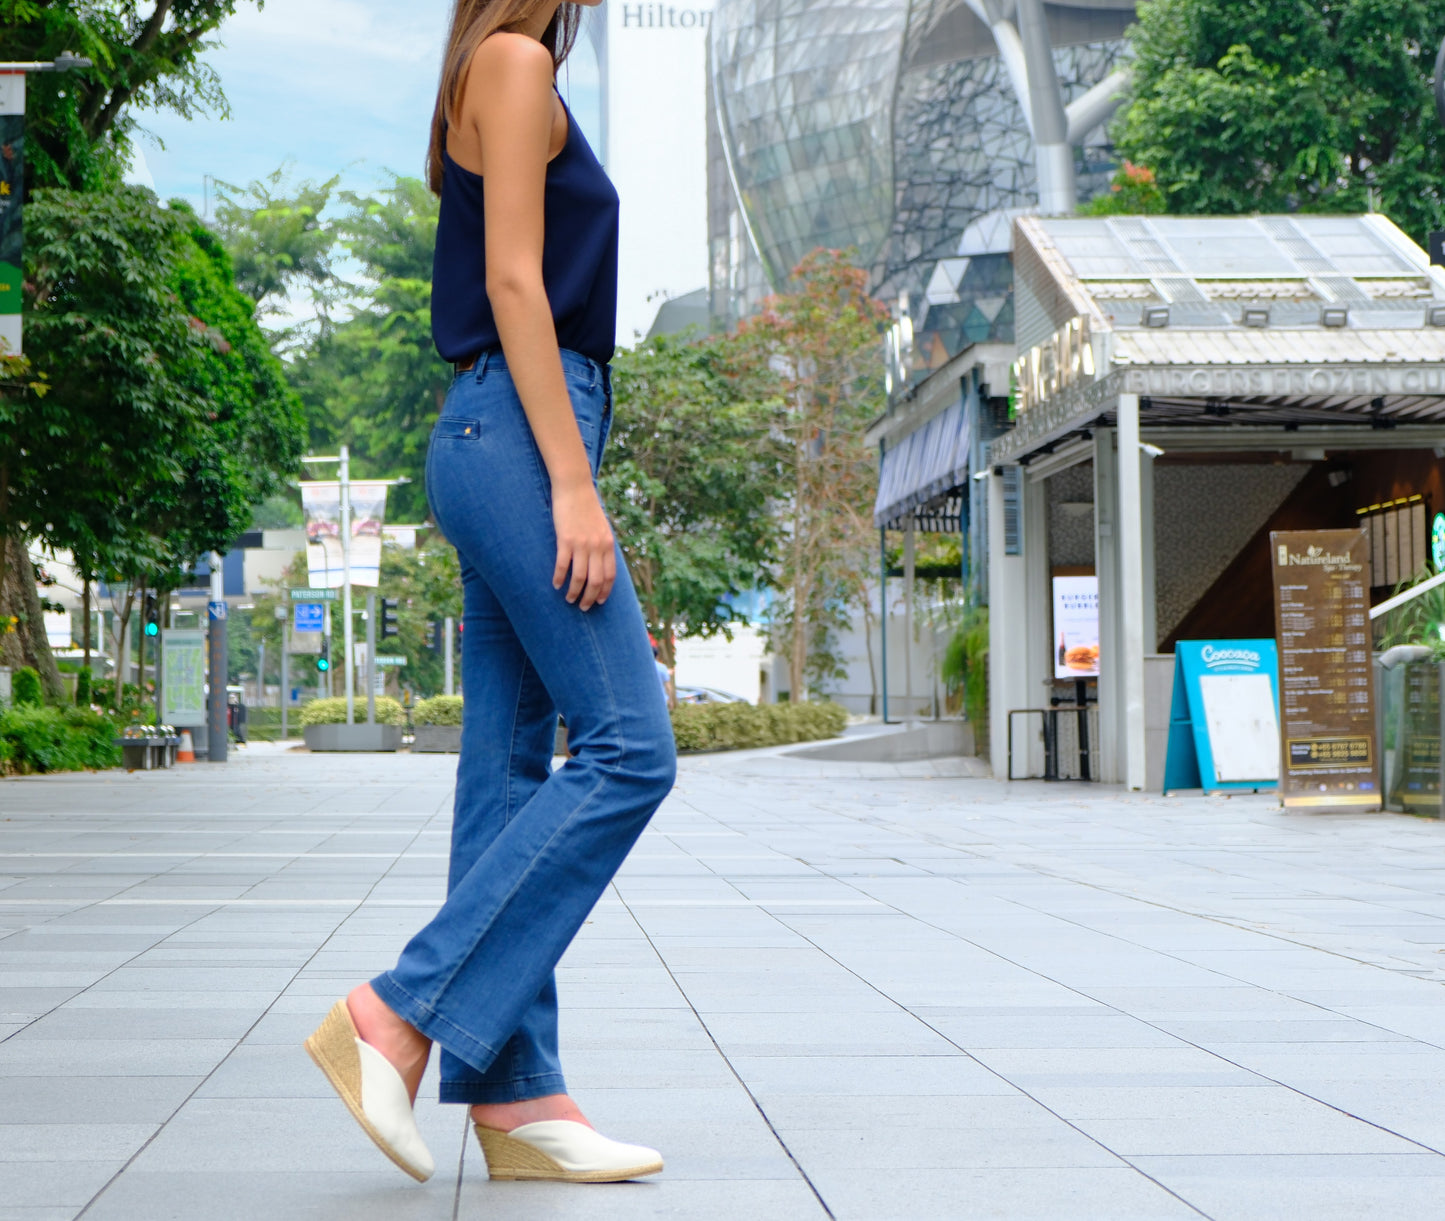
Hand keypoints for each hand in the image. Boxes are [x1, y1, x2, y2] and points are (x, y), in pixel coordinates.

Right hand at [552, 481, 615, 610]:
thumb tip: (601, 560)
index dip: (604, 591)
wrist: (575, 487)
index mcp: (608, 544)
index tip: (599, 601)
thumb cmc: (586, 506)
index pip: (610, 575)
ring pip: (580, 577)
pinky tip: (555, 584)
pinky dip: (559, 578)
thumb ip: (603, 543)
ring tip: (569, 600)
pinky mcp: (565, 540)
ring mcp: (582, 544)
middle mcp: (597, 546)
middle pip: (596, 580)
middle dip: (590, 597)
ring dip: (574, 592)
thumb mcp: (602, 526)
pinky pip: (563, 565)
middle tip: (584, 607)